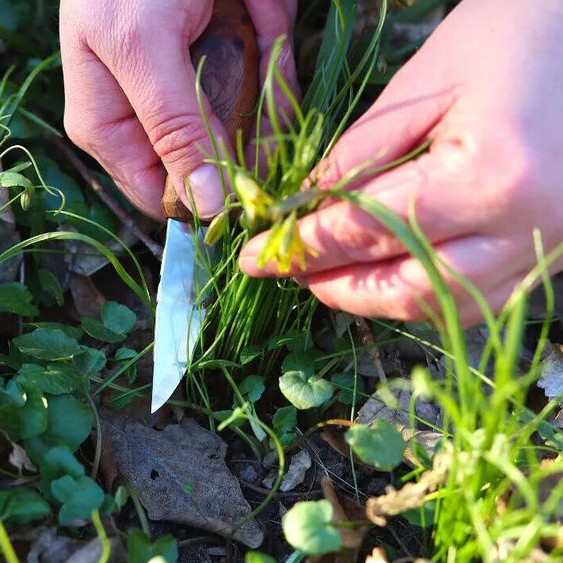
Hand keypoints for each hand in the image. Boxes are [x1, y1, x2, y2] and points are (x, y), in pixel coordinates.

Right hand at [59, 0, 297, 219]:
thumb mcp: (142, 47)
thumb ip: (171, 126)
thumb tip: (203, 206)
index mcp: (110, 128)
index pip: (160, 197)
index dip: (206, 197)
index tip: (250, 178)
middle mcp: (151, 121)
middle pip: (213, 166)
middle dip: (246, 128)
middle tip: (250, 68)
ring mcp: (192, 94)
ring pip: (247, 131)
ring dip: (265, 85)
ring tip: (246, 16)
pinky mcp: (228, 66)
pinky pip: (266, 87)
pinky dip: (274, 54)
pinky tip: (255, 8)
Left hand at [240, 0, 562, 324]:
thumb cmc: (516, 32)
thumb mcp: (423, 82)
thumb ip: (359, 153)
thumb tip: (305, 208)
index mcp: (489, 175)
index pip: (367, 229)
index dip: (302, 247)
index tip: (255, 258)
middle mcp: (525, 228)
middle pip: (406, 288)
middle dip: (335, 286)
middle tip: (289, 271)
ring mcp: (549, 248)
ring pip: (444, 305)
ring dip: (376, 299)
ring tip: (329, 277)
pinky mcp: (557, 251)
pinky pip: (480, 298)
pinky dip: (424, 295)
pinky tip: (388, 276)